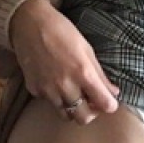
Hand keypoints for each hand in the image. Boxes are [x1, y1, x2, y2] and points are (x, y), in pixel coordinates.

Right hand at [9, 0, 119, 123]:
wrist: (30, 24)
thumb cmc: (62, 31)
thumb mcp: (86, 49)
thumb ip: (100, 74)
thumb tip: (113, 92)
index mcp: (83, 73)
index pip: (104, 103)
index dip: (110, 105)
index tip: (110, 102)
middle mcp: (66, 86)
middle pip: (83, 118)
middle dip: (91, 112)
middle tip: (92, 101)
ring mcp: (48, 90)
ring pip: (65, 115)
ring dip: (73, 108)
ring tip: (74, 93)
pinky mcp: (34, 90)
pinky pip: (49, 102)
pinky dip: (55, 98)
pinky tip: (55, 82)